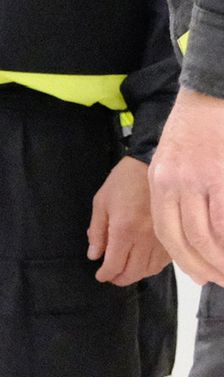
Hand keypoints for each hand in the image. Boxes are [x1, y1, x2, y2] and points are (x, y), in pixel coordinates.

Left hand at [90, 155, 168, 285]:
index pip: (114, 264)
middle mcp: (145, 238)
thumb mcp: (101, 203)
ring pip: (149, 270)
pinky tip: (142, 263)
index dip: (105, 274)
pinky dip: (151, 268)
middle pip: (133, 272)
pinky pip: (163, 262)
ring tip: (124, 271)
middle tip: (111, 277)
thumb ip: (97, 231)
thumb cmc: (122, 183)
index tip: (100, 275)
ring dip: (135, 275)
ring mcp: (161, 238)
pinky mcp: (172, 236)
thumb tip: (94, 255)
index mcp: (124, 230)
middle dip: (119, 278)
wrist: (151, 167)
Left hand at [152, 88, 223, 283]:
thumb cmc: (198, 128)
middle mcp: (173, 184)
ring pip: (206, 233)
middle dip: (204, 266)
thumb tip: (195, 229)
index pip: (166, 232)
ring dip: (221, 258)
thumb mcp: (174, 160)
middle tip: (221, 281)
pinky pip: (223, 219)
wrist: (211, 95)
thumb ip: (177, 192)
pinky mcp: (220, 175)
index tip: (199, 275)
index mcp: (159, 182)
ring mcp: (198, 180)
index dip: (183, 259)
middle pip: (184, 238)